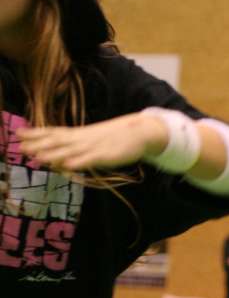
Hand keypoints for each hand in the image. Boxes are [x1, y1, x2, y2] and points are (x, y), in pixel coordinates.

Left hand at [18, 112, 167, 171]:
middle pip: (58, 141)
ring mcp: (94, 147)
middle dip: (39, 144)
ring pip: (70, 151)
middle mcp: (83, 139)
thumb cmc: (118, 137)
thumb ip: (80, 144)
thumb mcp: (95, 139)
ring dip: (53, 154)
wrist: (141, 132)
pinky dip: (78, 162)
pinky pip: (90, 160)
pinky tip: (67, 165)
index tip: (18, 133)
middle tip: (21, 147)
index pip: (55, 132)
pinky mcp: (107, 156)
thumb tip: (65, 151)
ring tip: (36, 157)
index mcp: (80, 134)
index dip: (37, 133)